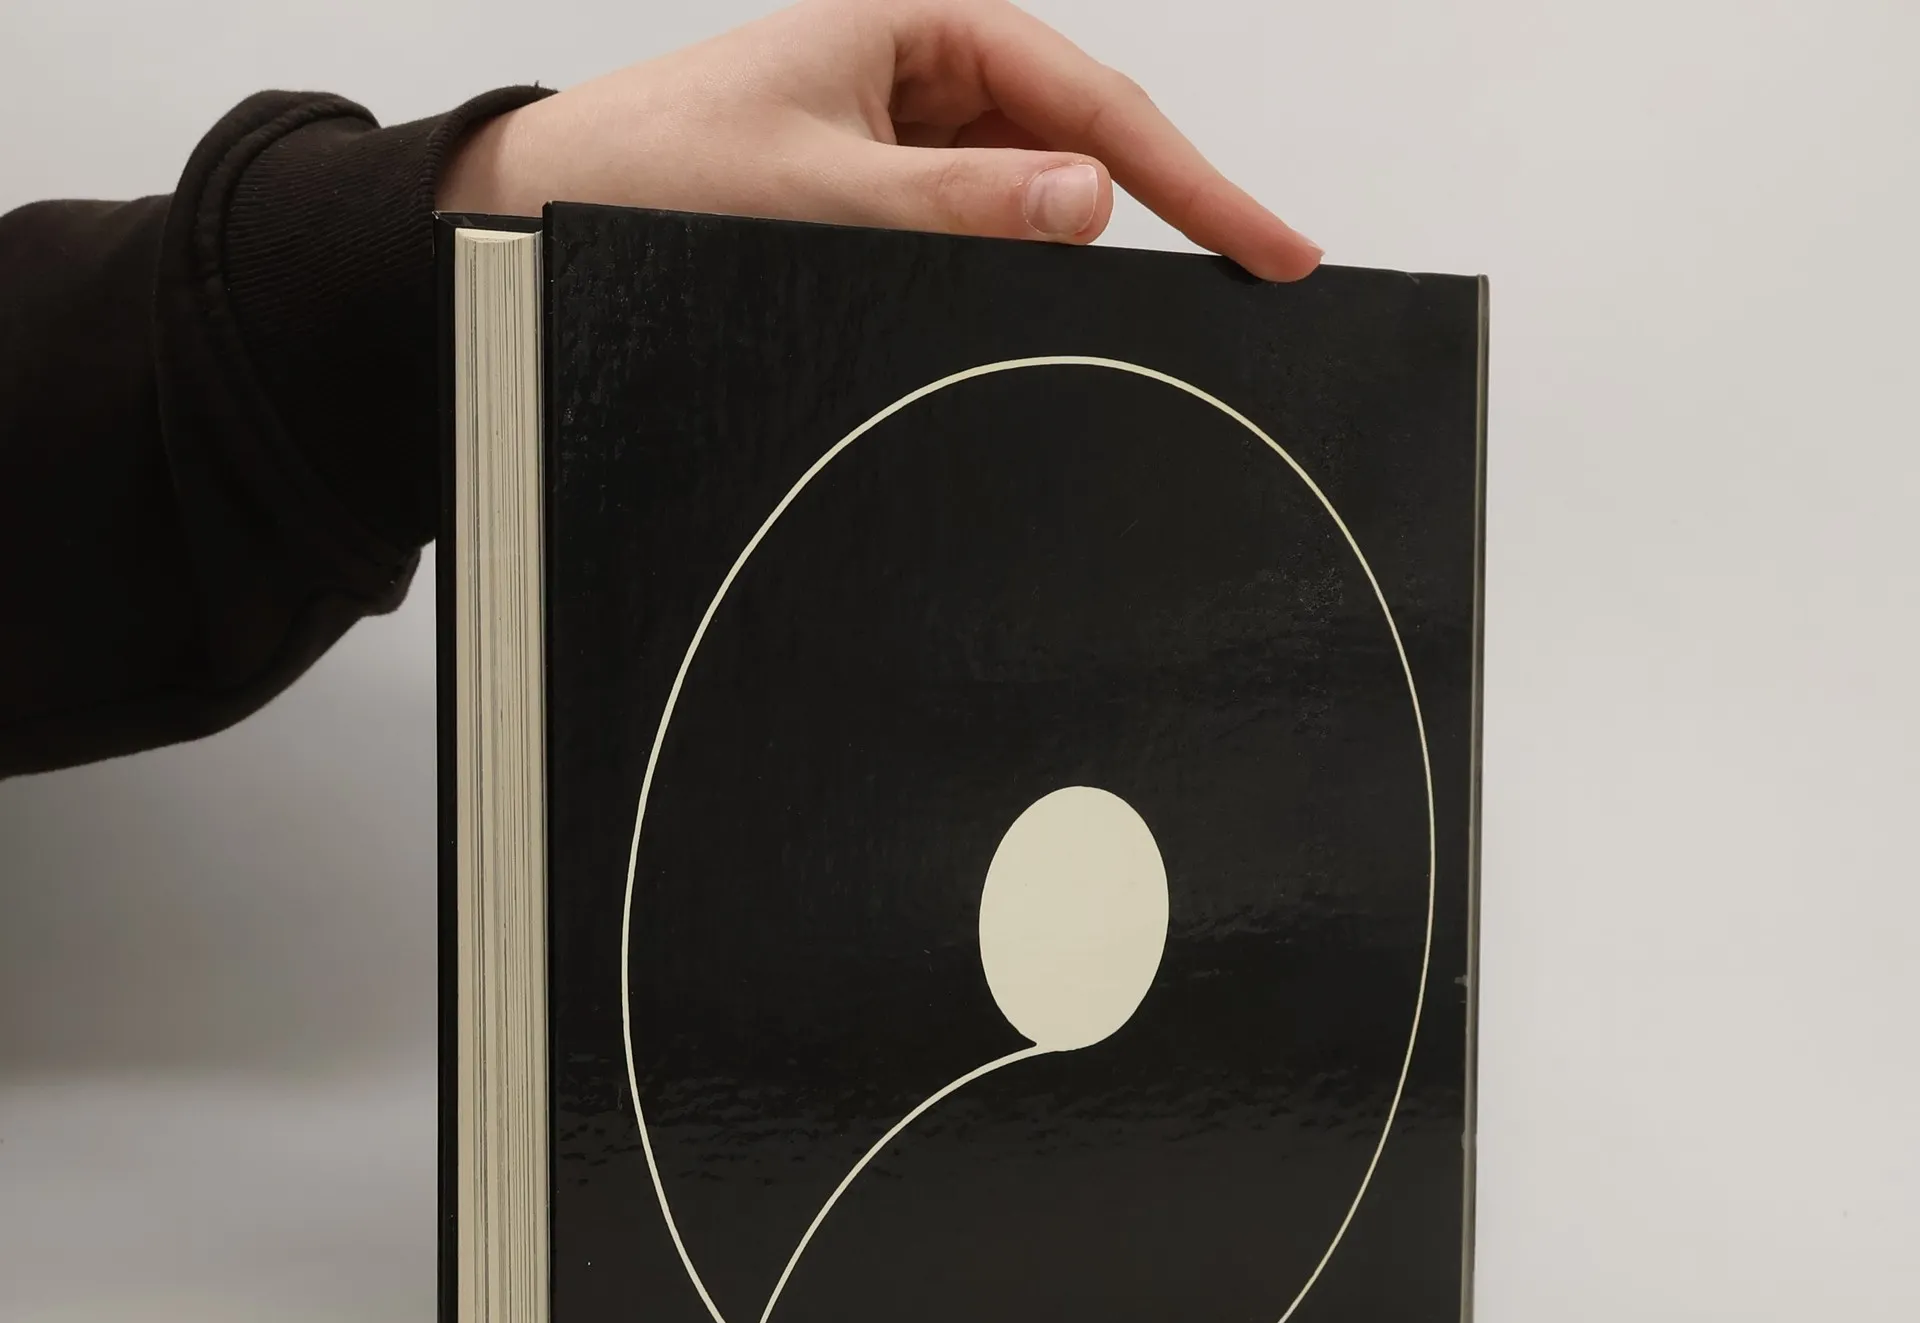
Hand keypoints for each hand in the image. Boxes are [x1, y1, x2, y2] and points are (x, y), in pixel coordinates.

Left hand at [437, 0, 1320, 280]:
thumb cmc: (653, 171)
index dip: (1194, 176)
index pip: (1091, 102)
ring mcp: (907, 128)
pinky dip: (1018, 264)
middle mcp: (919, 66)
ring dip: (1083, 244)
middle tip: (1260, 270)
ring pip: (1036, 187)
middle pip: (1083, 136)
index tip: (1270, 240)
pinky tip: (1043, 298)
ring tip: (1165, 291)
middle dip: (1170, 202)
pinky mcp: (884, 187)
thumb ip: (959, 203)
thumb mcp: (821, 191)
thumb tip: (1086, 203)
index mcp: (916, 22)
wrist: (550, 210)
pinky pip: (981, 223)